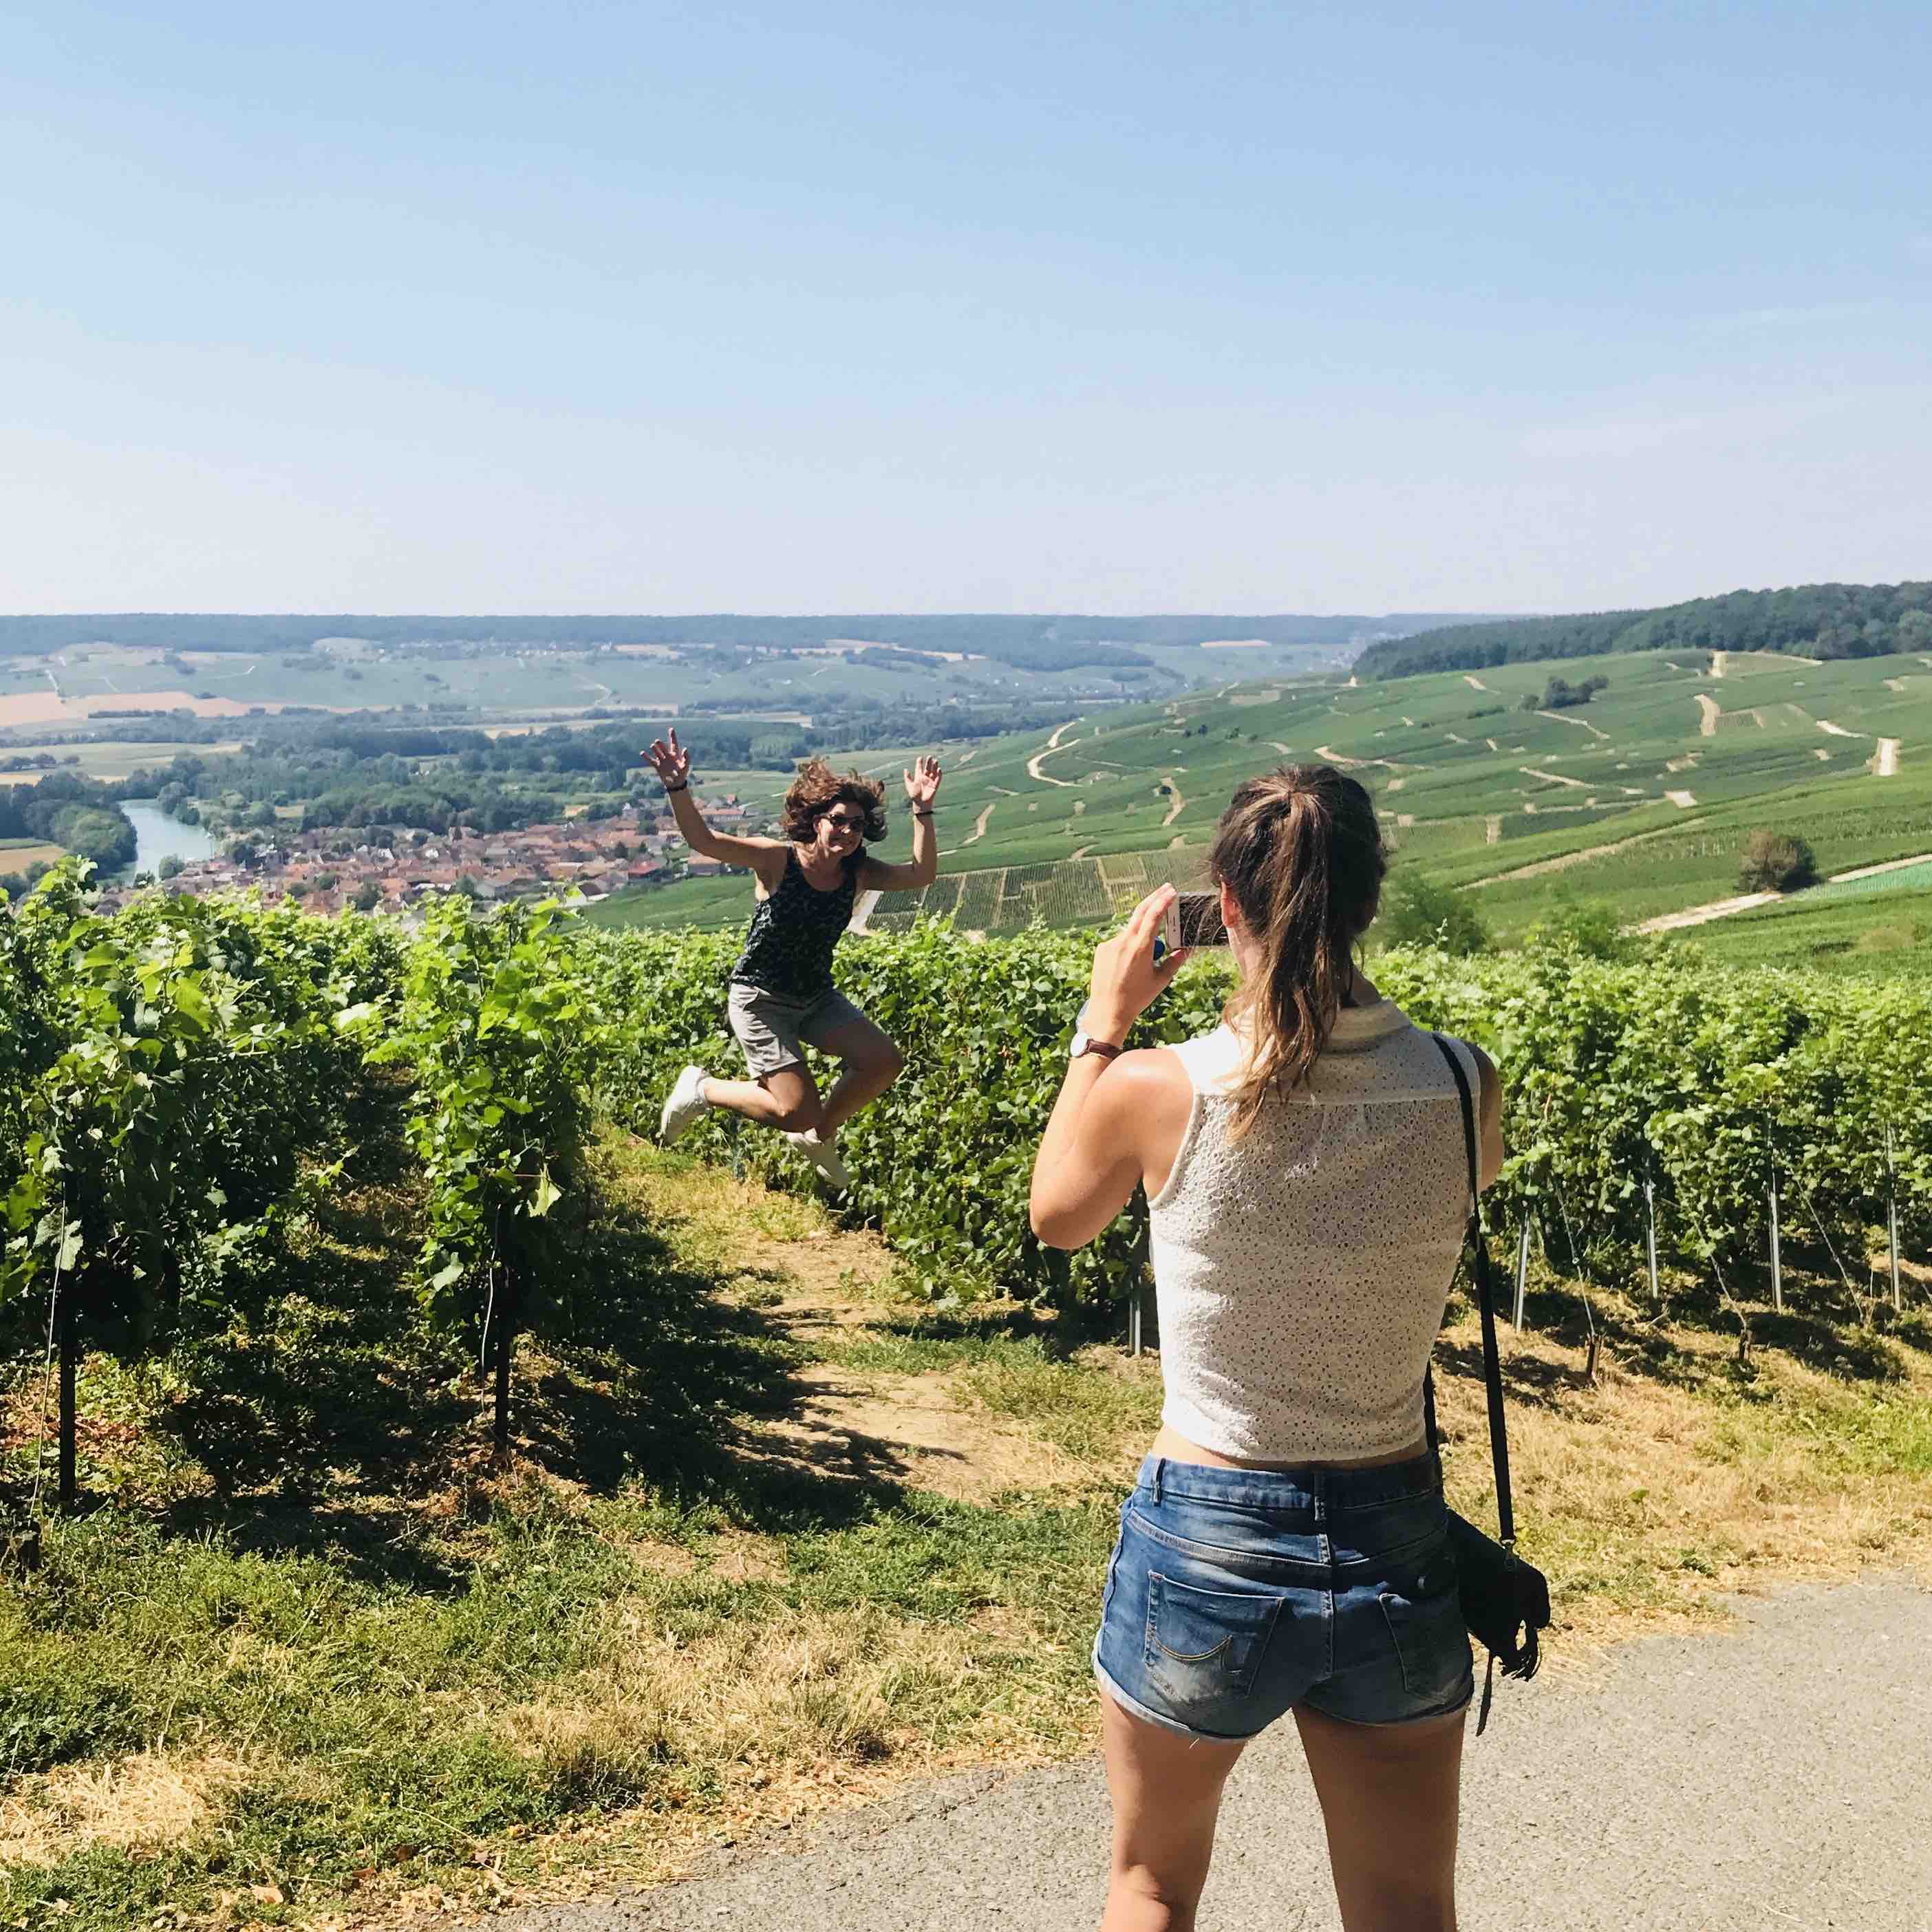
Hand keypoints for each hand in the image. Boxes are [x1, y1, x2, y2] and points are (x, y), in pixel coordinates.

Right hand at [645, 728, 691, 789]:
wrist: (676, 783)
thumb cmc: (682, 774)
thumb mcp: (685, 765)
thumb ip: (686, 757)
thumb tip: (685, 748)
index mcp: (675, 754)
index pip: (673, 743)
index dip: (672, 736)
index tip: (671, 729)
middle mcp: (667, 755)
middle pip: (663, 747)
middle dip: (660, 744)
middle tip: (657, 741)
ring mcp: (662, 760)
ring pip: (657, 752)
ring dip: (655, 749)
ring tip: (652, 746)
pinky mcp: (657, 766)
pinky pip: (651, 760)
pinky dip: (646, 757)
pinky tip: (642, 753)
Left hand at [903, 755, 941, 808]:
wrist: (920, 803)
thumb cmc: (914, 795)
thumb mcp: (909, 785)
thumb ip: (907, 777)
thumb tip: (905, 769)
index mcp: (919, 777)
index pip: (919, 768)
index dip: (919, 763)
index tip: (920, 758)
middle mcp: (925, 778)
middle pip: (928, 768)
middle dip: (929, 763)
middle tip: (929, 756)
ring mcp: (931, 781)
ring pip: (933, 772)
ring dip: (935, 766)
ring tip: (935, 760)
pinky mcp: (935, 785)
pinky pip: (938, 779)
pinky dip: (939, 774)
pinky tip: (939, 769)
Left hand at [1085, 886, 1186, 1041]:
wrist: (1107, 1011)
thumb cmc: (1136, 998)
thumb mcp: (1160, 981)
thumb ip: (1174, 962)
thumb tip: (1185, 950)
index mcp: (1140, 948)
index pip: (1153, 917)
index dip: (1163, 901)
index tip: (1171, 892)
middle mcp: (1123, 942)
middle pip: (1140, 912)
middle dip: (1154, 898)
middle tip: (1165, 888)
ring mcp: (1110, 944)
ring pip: (1130, 931)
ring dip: (1142, 935)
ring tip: (1144, 961)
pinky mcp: (1101, 949)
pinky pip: (1119, 941)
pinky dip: (1128, 946)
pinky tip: (1128, 966)